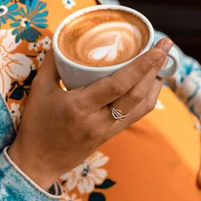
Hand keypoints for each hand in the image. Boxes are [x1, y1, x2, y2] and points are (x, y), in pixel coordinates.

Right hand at [8, 38, 173, 189]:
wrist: (37, 163)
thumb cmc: (36, 125)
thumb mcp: (39, 90)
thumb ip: (52, 63)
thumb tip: (62, 37)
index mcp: (80, 106)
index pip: (119, 84)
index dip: (142, 65)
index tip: (156, 48)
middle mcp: (98, 120)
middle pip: (137, 94)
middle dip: (155, 69)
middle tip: (165, 46)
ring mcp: (107, 130)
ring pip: (142, 107)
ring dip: (155, 84)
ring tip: (161, 63)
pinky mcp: (109, 136)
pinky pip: (135, 116)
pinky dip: (146, 99)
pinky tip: (148, 85)